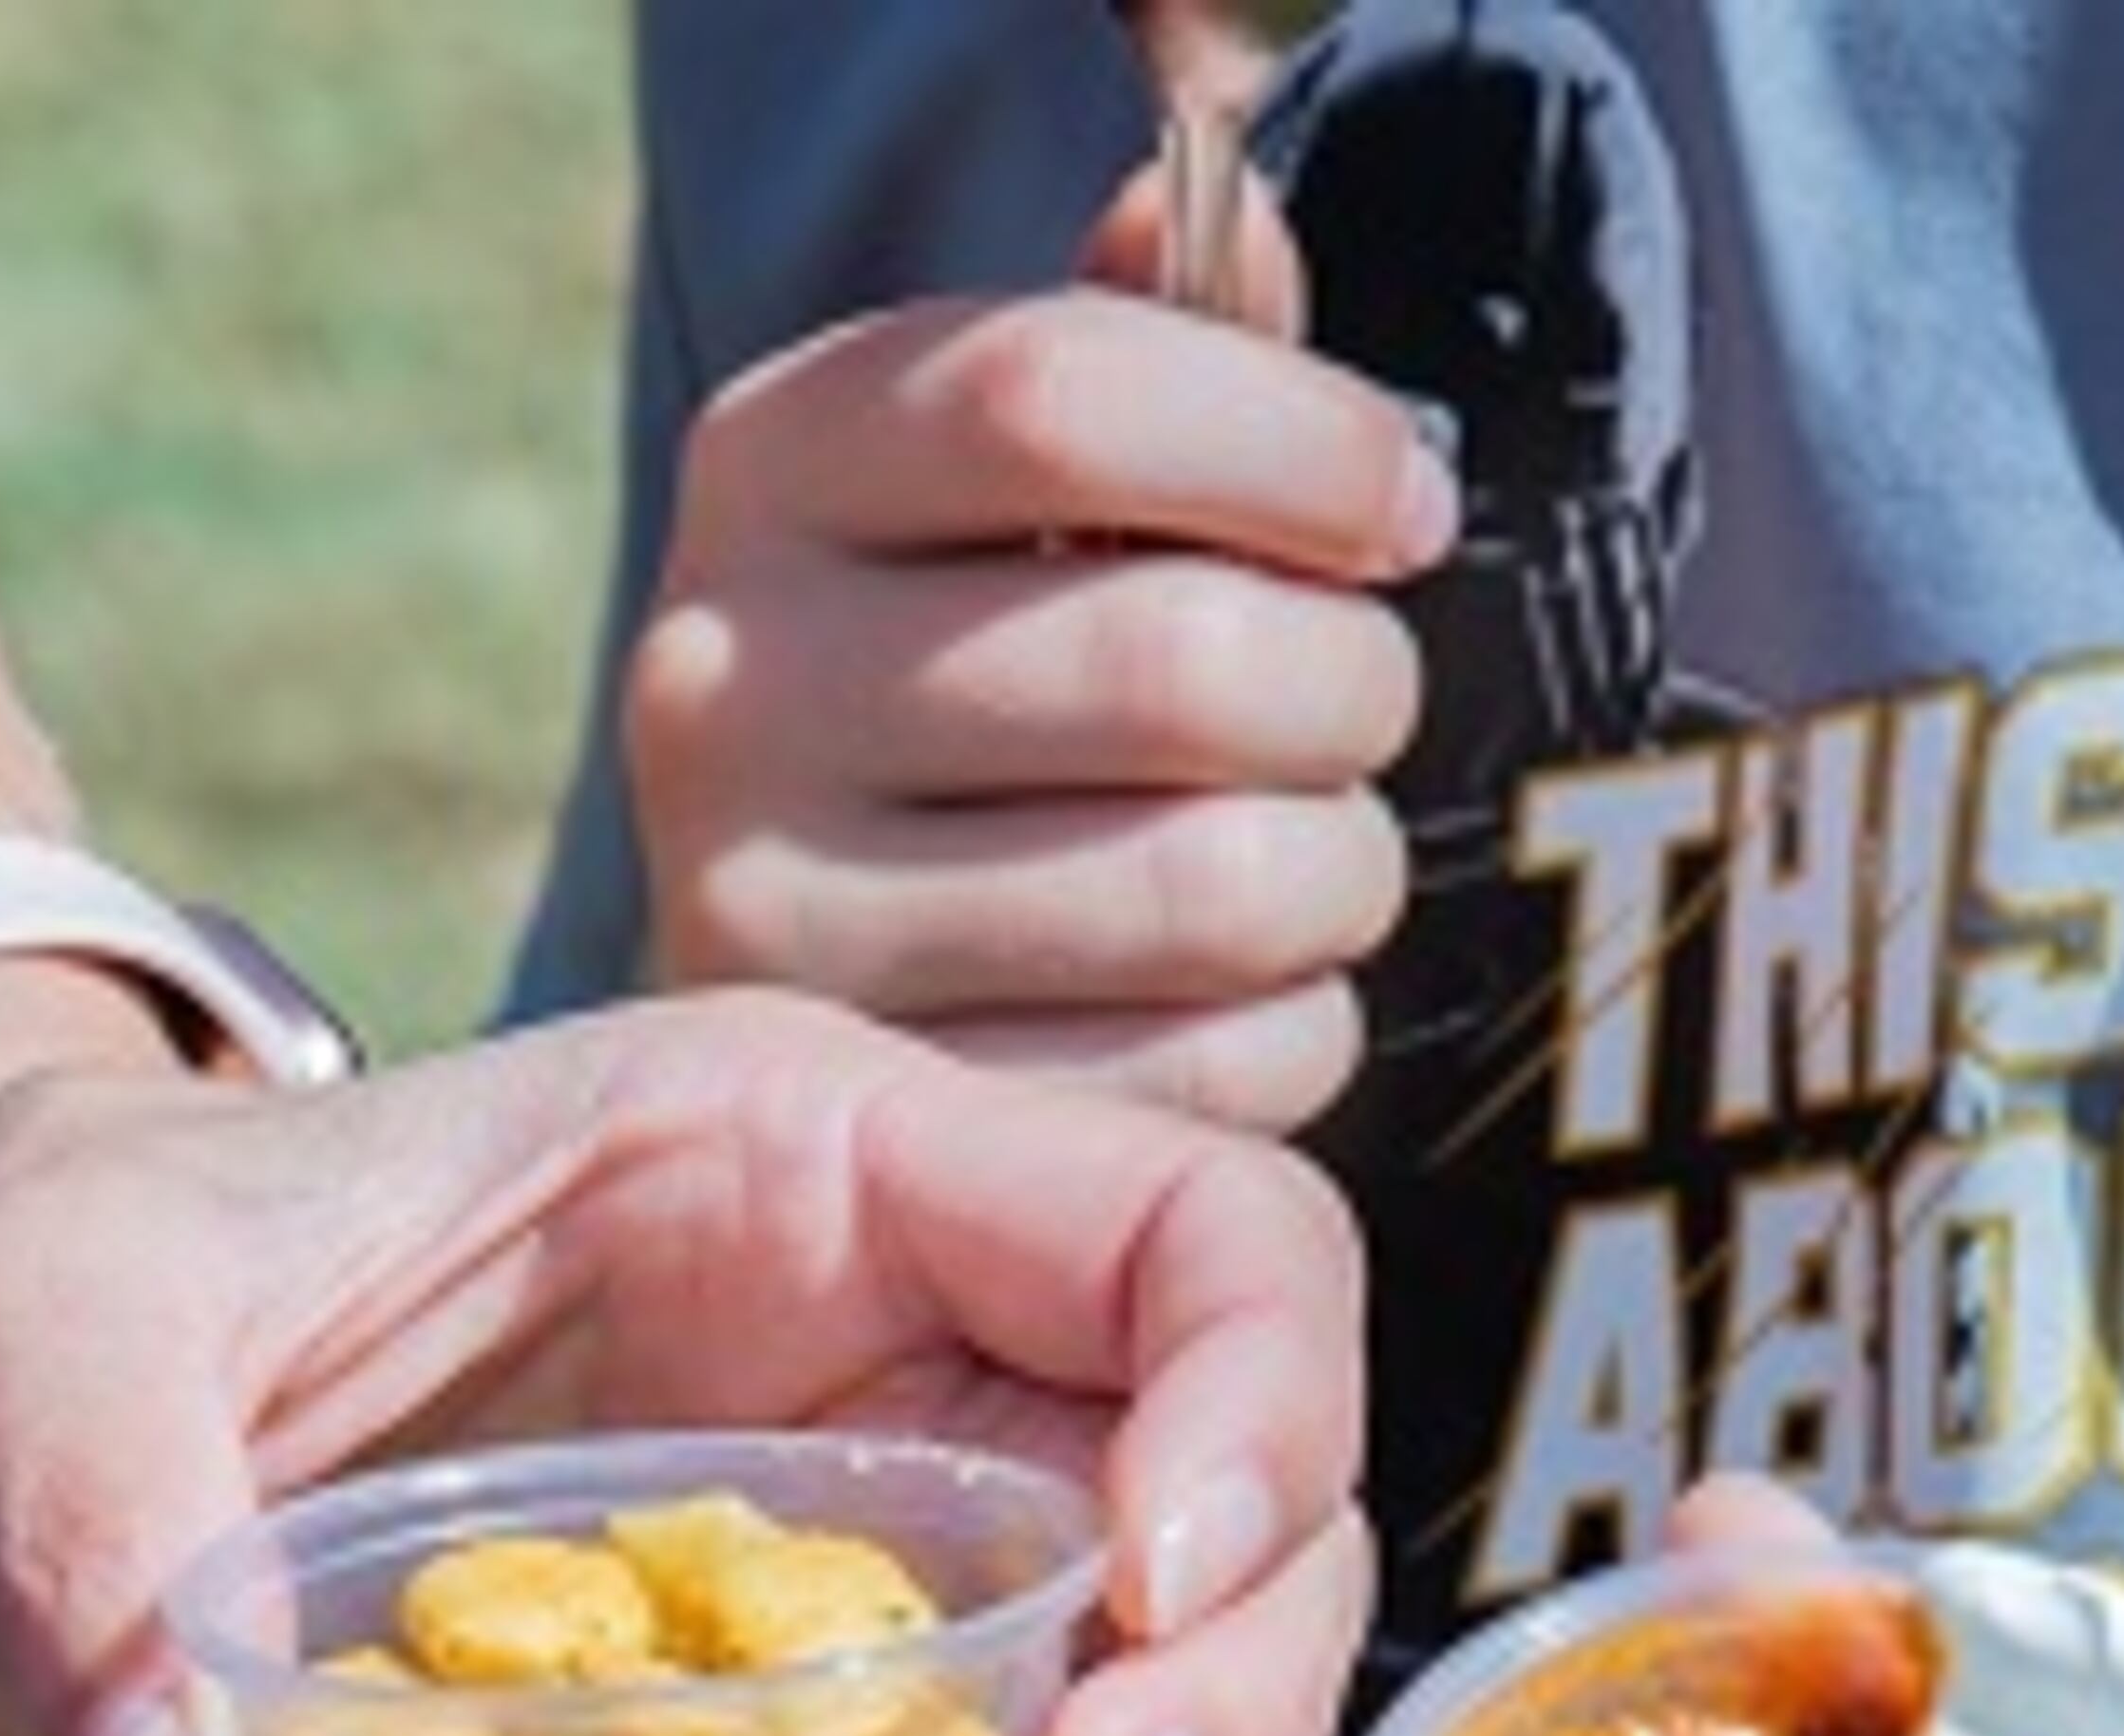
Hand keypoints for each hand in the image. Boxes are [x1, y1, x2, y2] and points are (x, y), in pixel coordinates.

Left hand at [0, 983, 1370, 1735]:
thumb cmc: (53, 1272)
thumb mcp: (40, 1328)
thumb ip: (104, 1522)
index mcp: (818, 1176)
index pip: (1205, 1242)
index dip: (1262, 1412)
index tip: (1150, 1598)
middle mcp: (917, 1387)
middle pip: (1246, 1547)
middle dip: (1211, 1734)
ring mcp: (890, 1595)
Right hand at [624, 184, 1456, 1132]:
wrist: (807, 993)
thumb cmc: (969, 684)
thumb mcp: (1014, 489)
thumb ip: (1139, 346)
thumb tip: (1233, 226)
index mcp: (769, 468)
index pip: (1063, 397)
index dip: (1303, 445)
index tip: (1398, 506)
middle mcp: (725, 689)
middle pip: (1178, 661)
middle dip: (1350, 685)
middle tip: (1354, 707)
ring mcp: (781, 923)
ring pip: (1221, 886)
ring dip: (1343, 873)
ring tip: (1309, 857)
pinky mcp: (895, 1122)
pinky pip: (1212, 1072)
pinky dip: (1294, 1034)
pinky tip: (1246, 996)